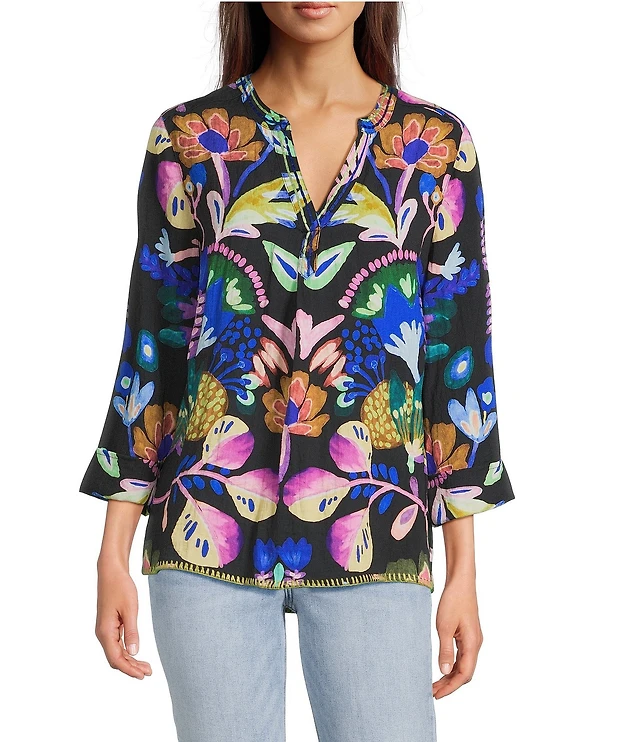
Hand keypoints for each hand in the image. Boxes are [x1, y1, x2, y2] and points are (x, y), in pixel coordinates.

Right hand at [95, 562, 151, 679]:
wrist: (111, 571)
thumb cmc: (120, 587)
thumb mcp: (130, 609)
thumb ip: (132, 632)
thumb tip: (134, 653)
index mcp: (105, 632)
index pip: (116, 659)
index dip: (129, 669)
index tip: (142, 675)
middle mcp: (102, 633)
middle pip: (115, 658)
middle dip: (131, 667)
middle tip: (148, 672)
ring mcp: (105, 630)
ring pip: (116, 652)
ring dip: (130, 660)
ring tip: (146, 666)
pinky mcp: (109, 625)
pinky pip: (117, 644)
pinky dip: (127, 651)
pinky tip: (136, 653)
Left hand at [432, 577, 482, 698]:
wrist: (461, 582)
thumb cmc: (453, 600)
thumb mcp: (444, 626)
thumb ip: (445, 650)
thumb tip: (444, 671)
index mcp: (472, 643)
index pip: (464, 674)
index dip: (451, 687)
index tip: (437, 695)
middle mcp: (475, 644)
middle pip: (465, 672)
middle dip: (450, 684)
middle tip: (432, 691)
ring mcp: (472, 639)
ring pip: (464, 665)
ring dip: (450, 675)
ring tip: (434, 683)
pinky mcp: (468, 634)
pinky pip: (462, 655)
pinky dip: (453, 664)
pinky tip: (442, 667)